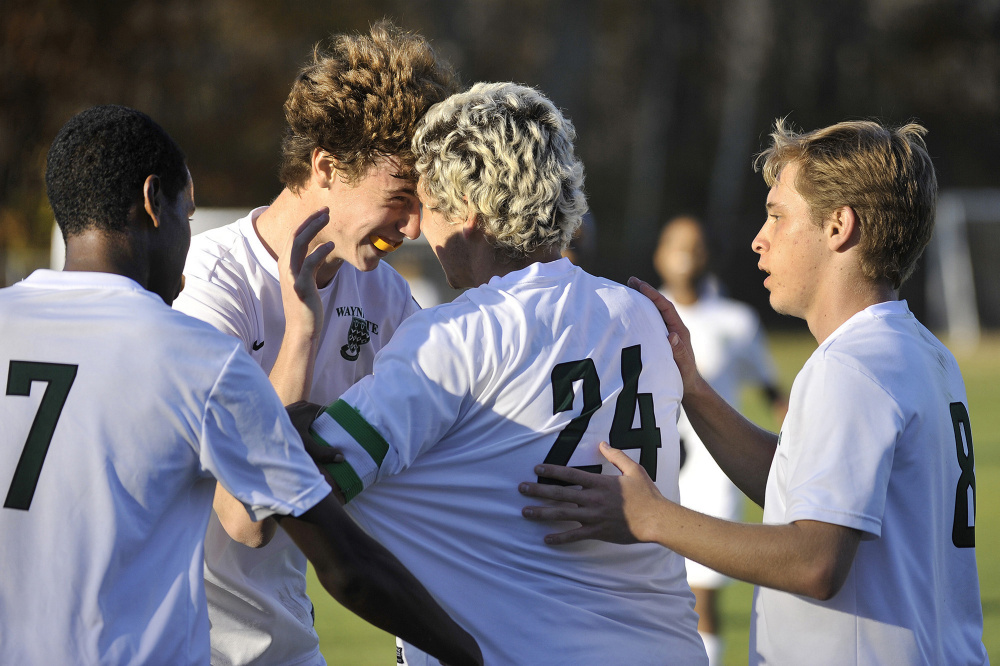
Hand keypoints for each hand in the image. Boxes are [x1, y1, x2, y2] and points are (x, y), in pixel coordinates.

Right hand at [279, 208, 334, 342]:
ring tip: (328, 218)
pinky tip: (330, 245)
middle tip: (326, 209)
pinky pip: (309, 264)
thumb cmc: (306, 306)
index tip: (322, 212)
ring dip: (313, 228)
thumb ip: (308, 266)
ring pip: (299, 244)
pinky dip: (319, 252)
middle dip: (310, 220)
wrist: (302, 329)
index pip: (294, 236)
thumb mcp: (305, 282)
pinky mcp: (300, 286)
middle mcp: (285, 267)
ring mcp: (292, 276)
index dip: (307, 222)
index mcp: (286, 265)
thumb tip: (320, 252)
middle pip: (296, 235)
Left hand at [286, 401, 342, 465]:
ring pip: (310, 418)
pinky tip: (306, 439)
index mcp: (310, 408)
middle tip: (333, 440)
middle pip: (320, 416)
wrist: (255, 430)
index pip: (330, 413)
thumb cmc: (281, 436)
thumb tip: (341, 457)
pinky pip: (301, 420)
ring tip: (321, 441)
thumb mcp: (305, 446)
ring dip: (314, 429)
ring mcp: (294, 409)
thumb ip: (323, 452)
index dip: (337, 423)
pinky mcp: (287, 414)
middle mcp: (303, 405)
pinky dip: (305, 428)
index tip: (343, 433)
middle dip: (326, 428)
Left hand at [519, 441, 666, 544]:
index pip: (570, 475)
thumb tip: (602, 443)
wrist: (656, 519)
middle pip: (560, 494)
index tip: (536, 469)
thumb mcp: (633, 469)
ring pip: (562, 514)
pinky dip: (560, 538)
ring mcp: (593, 516)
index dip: (552, 471)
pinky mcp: (597, 531)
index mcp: (599, 483)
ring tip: (525, 512)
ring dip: (542, 513)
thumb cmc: (646, 494)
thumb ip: (616, 456)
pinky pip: (575, 535)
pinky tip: (546, 539)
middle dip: (538, 491)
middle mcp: (592, 499)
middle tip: (521, 489)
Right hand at [627, 276, 700, 394]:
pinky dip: (639, 314)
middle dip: (645, 292)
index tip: (640, 285)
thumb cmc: (686, 377)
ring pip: (653, 312)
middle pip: (658, 305)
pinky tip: (628, 312)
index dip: (653, 295)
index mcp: (679, 330)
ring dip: (641, 301)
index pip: (666, 307)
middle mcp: (673, 328)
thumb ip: (679, 351)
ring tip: (626, 290)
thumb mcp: (683, 366)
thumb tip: (671, 335)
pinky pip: (649, 322)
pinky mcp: (659, 338)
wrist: (688, 386)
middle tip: (630, 281)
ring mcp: (666, 332)